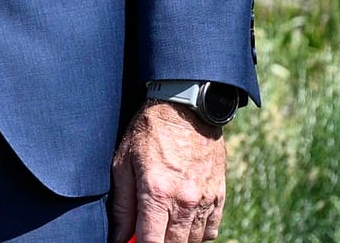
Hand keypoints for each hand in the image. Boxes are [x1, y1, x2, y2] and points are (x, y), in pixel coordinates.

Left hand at [109, 100, 227, 242]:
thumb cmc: (148, 132)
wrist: (185, 109)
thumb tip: (120, 236)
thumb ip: (122, 205)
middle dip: (158, 242)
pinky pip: (210, 231)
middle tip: (146, 230)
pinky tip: (182, 221)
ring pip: (193, 241)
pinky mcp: (219, 196)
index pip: (152, 242)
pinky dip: (196, 233)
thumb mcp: (123, 163)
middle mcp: (185, 201)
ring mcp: (206, 200)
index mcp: (157, 193)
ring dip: (176, 238)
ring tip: (162, 223)